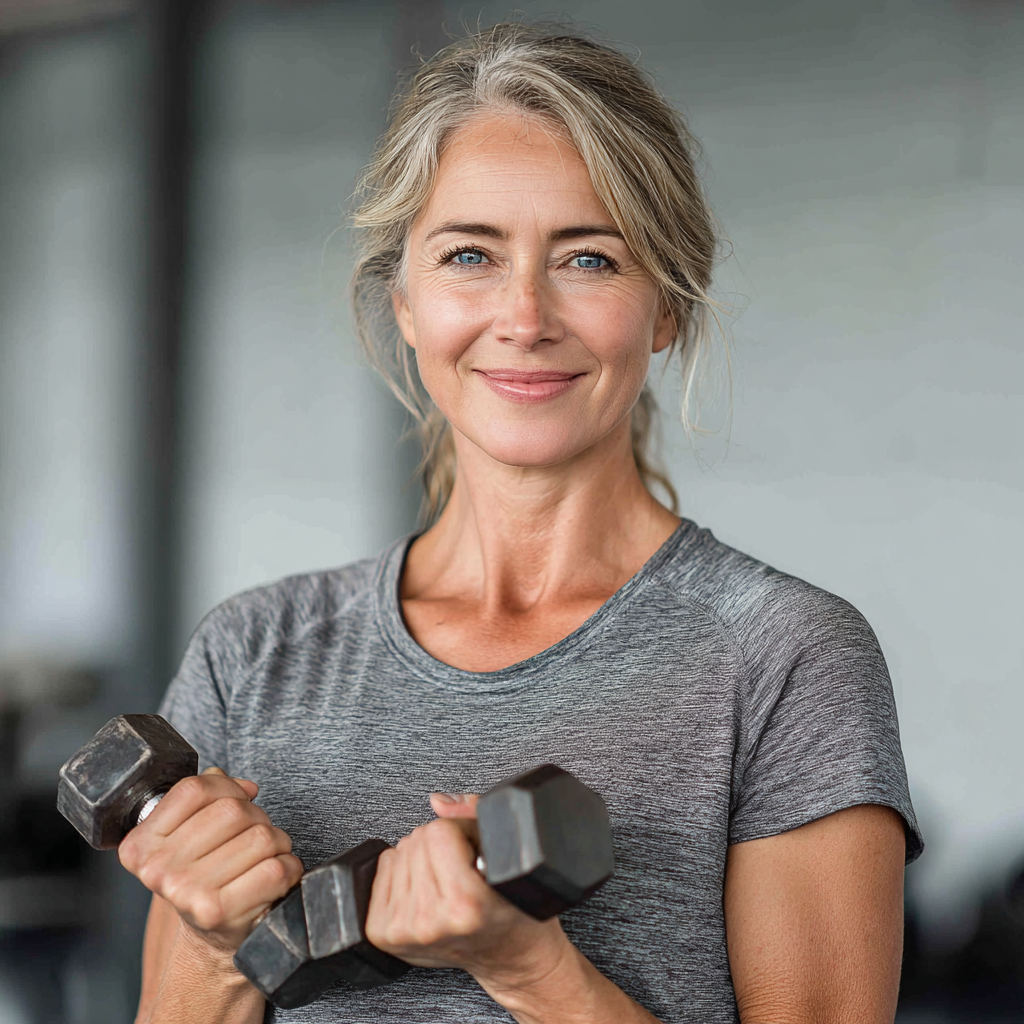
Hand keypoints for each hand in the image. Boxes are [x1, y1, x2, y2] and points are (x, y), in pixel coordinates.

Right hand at [118, 767, 302, 954]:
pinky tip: (275, 877)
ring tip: (263, 858)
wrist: (210, 939)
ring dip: (277, 842)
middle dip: (256, 817)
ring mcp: (186, 892)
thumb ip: (209, 796)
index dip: (226, 788)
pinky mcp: (219, 911)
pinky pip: (275, 868)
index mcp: (142, 845)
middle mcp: (158, 869)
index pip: (194, 789)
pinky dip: (288, 867)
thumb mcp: (191, 834)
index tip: (236, 801)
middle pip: (232, 809)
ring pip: (260, 835)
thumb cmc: (204, 878)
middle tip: (251, 838)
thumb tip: (243, 787)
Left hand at [364, 792, 571, 993]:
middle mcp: (430, 921)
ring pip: (400, 852)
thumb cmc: (514, 911)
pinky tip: (424, 885)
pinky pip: (382, 870)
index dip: (462, 830)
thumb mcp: (508, 859)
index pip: (441, 830)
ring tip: (445, 878)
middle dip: (441, 844)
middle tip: (461, 866)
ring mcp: (404, 930)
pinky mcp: (384, 934)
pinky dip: (402, 870)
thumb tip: (439, 801)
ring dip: (422, 857)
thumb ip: (475, 816)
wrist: (508, 956)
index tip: (473, 849)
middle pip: (418, 839)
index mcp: (465, 904)